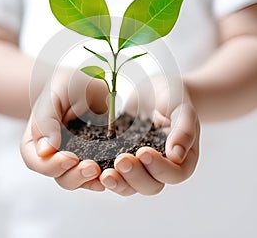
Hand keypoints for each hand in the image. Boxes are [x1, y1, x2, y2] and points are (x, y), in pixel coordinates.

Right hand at [20, 67, 108, 191]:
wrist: (87, 82)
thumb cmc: (66, 85)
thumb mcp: (54, 95)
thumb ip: (45, 121)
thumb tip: (45, 151)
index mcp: (36, 140)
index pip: (37, 162)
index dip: (52, 166)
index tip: (70, 158)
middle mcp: (54, 153)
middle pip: (59, 176)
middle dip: (75, 176)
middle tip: (92, 168)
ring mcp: (74, 156)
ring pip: (79, 179)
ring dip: (90, 180)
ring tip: (104, 173)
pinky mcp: (94, 155)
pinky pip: (97, 172)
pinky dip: (104, 176)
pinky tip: (113, 173)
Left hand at [99, 75, 199, 195]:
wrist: (156, 90)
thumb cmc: (175, 98)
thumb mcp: (182, 109)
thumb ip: (183, 130)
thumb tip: (176, 156)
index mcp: (182, 159)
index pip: (173, 174)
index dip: (159, 168)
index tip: (143, 152)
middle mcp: (161, 167)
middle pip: (150, 186)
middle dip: (134, 176)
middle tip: (121, 160)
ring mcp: (141, 165)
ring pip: (130, 185)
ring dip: (118, 182)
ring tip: (105, 174)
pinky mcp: (123, 157)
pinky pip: (115, 173)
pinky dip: (105, 174)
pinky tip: (93, 167)